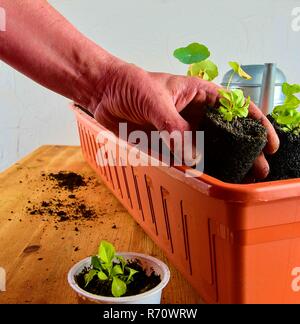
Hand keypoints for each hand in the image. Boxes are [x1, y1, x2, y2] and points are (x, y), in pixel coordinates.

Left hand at [91, 62, 278, 178]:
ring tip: (239, 180)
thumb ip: (172, 125)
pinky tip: (206, 181)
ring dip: (222, 164)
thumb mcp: (155, 99)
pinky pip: (184, 160)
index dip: (256, 124)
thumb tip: (191, 153)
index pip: (235, 108)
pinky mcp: (166, 145)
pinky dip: (194, 171)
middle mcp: (194, 115)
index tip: (269, 143)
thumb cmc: (130, 85)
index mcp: (199, 96)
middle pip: (226, 134)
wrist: (104, 94)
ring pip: (207, 150)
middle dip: (243, 150)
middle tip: (258, 170)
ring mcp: (181, 132)